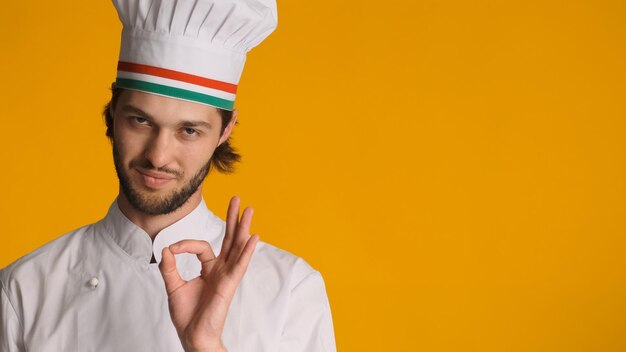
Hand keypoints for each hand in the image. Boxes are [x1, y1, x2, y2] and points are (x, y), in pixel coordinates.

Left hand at [159, 196, 258, 351]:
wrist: (192, 336)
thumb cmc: (187, 315)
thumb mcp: (173, 286)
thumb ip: (170, 267)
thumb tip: (166, 248)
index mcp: (210, 269)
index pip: (202, 246)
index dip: (185, 244)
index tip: (171, 249)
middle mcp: (221, 270)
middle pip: (230, 239)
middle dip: (233, 218)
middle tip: (238, 199)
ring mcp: (227, 276)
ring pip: (238, 247)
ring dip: (243, 227)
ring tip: (249, 210)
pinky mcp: (229, 285)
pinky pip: (239, 265)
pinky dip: (247, 251)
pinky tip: (253, 237)